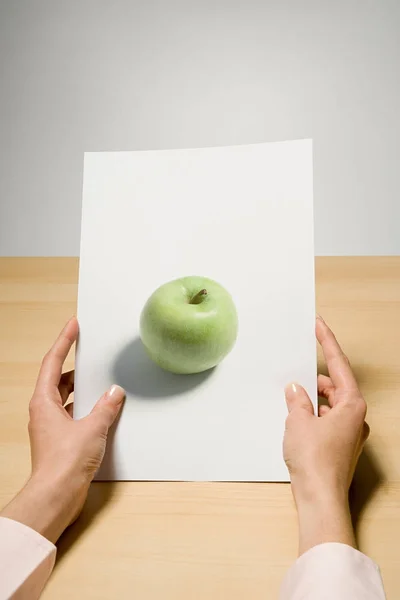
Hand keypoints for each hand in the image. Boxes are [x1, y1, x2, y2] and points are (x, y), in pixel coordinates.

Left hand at [1, 317, 124, 542]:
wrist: (56, 496)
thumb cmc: (65, 462)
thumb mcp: (92, 428)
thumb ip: (106, 407)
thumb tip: (114, 392)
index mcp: (44, 402)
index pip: (53, 362)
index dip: (63, 341)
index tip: (73, 325)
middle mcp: (44, 411)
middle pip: (58, 379)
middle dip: (76, 366)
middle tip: (91, 352)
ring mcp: (51, 426)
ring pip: (67, 398)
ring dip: (83, 390)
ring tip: (103, 381)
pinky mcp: (60, 440)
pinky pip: (74, 414)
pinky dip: (87, 408)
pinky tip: (103, 410)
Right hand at [284, 316, 368, 553]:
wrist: (320, 499)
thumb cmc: (315, 461)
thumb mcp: (298, 422)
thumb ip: (297, 401)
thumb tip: (295, 391)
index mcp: (352, 405)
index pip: (338, 365)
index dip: (327, 342)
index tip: (319, 325)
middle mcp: (356, 417)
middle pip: (336, 385)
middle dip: (315, 377)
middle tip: (296, 367)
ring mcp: (350, 433)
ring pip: (331, 405)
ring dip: (313, 398)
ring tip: (292, 395)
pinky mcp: (341, 447)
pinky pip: (328, 420)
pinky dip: (314, 414)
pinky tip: (297, 417)